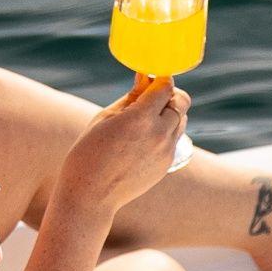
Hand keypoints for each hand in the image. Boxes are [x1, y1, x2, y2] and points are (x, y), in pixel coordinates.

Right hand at [62, 76, 189, 215]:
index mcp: (141, 118)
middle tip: (151, 95)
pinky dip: (166, 131)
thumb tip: (146, 79)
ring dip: (170, 112)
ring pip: (181, 120)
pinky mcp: (167, 164)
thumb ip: (131, 97)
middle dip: (168, 94)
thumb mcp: (105, 117)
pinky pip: (175, 139)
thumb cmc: (89, 151)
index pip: (166, 87)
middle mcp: (159, 134)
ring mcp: (166, 151)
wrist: (91, 194)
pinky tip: (144, 136)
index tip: (152, 76)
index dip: (160, 78)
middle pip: (181, 102)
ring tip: (145, 117)